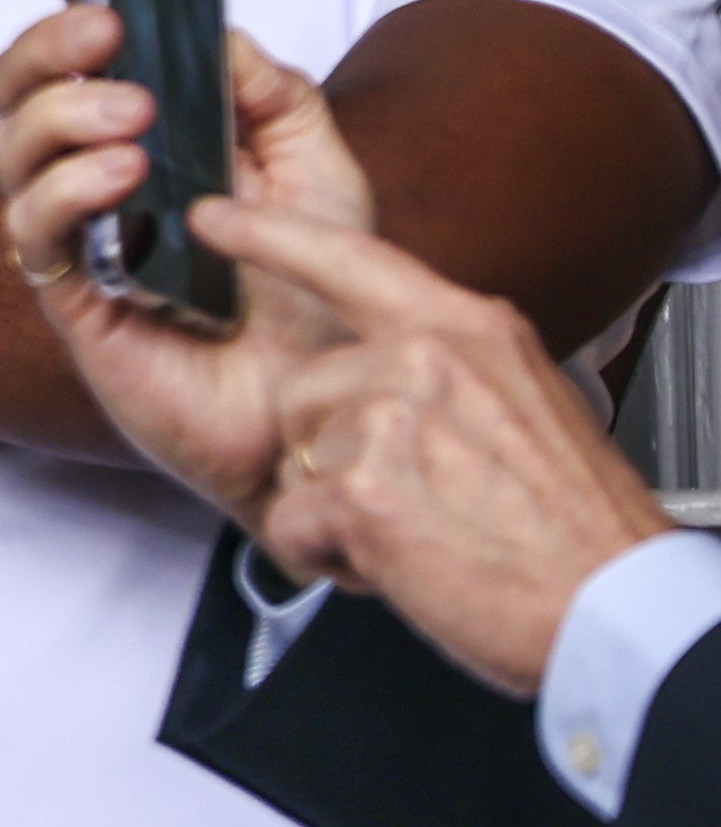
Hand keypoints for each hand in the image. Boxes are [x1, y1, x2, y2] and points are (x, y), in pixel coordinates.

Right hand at [0, 0, 362, 514]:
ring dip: (61, 109)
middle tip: (107, 30)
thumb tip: (218, 35)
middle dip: (50, 39)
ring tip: (132, 113)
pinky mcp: (68, 295)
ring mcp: (76, 232)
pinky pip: (30, 227)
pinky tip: (126, 180)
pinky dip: (68, 187)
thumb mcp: (325, 178)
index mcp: (155, 132)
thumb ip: (276, 98)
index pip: (90, 45)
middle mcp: (98, 172)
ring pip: (7, 143)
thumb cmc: (322, 303)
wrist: (334, 414)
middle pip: (21, 81)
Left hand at [215, 196, 678, 699]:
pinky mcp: (359, 494)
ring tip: (415, 531)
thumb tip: (402, 364)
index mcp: (468, 332)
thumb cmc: (577, 528)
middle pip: (305, 386)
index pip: (349, 258)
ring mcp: (388, 423)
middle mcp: (423, 363)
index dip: (271, 234)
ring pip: (297, 454)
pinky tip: (395, 564)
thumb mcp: (531, 405)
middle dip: (333, 447)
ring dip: (334, 503)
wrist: (613, 611)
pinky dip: (327, 554)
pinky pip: (292, 521)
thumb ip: (454, 370)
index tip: (213, 215)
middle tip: (415, 496)